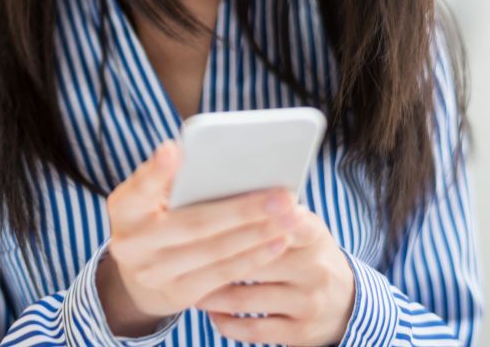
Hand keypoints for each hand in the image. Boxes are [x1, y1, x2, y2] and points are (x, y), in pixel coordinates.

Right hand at [96, 139, 300, 337]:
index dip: (157, 170)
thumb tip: (210, 157)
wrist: (137, 275)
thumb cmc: (153, 218)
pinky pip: (222, 275)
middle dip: (243, 210)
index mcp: (124, 207)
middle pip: (193, 224)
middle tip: (282, 196)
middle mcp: (132, 243)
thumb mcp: (148, 197)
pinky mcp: (178, 296)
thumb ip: (170, 180)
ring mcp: (154, 273)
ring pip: (215, 251)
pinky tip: (277, 241)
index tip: (175, 150)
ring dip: (258, 234)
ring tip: (291, 216)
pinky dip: (253, 256)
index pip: (140, 186)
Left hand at [195, 206, 355, 345]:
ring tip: (185, 281)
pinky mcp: (300, 334)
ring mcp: (308, 303)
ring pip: (245, 298)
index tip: (212, 215)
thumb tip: (221, 193)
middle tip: (178, 252)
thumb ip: (271, 213)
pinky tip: (209, 312)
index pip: (281, 221)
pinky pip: (253, 330)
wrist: (348, 303)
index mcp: (313, 234)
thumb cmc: (306, 253)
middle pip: (253, 260)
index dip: (248, 219)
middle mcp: (315, 268)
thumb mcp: (302, 227)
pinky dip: (225, 321)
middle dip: (213, 258)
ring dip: (210, 292)